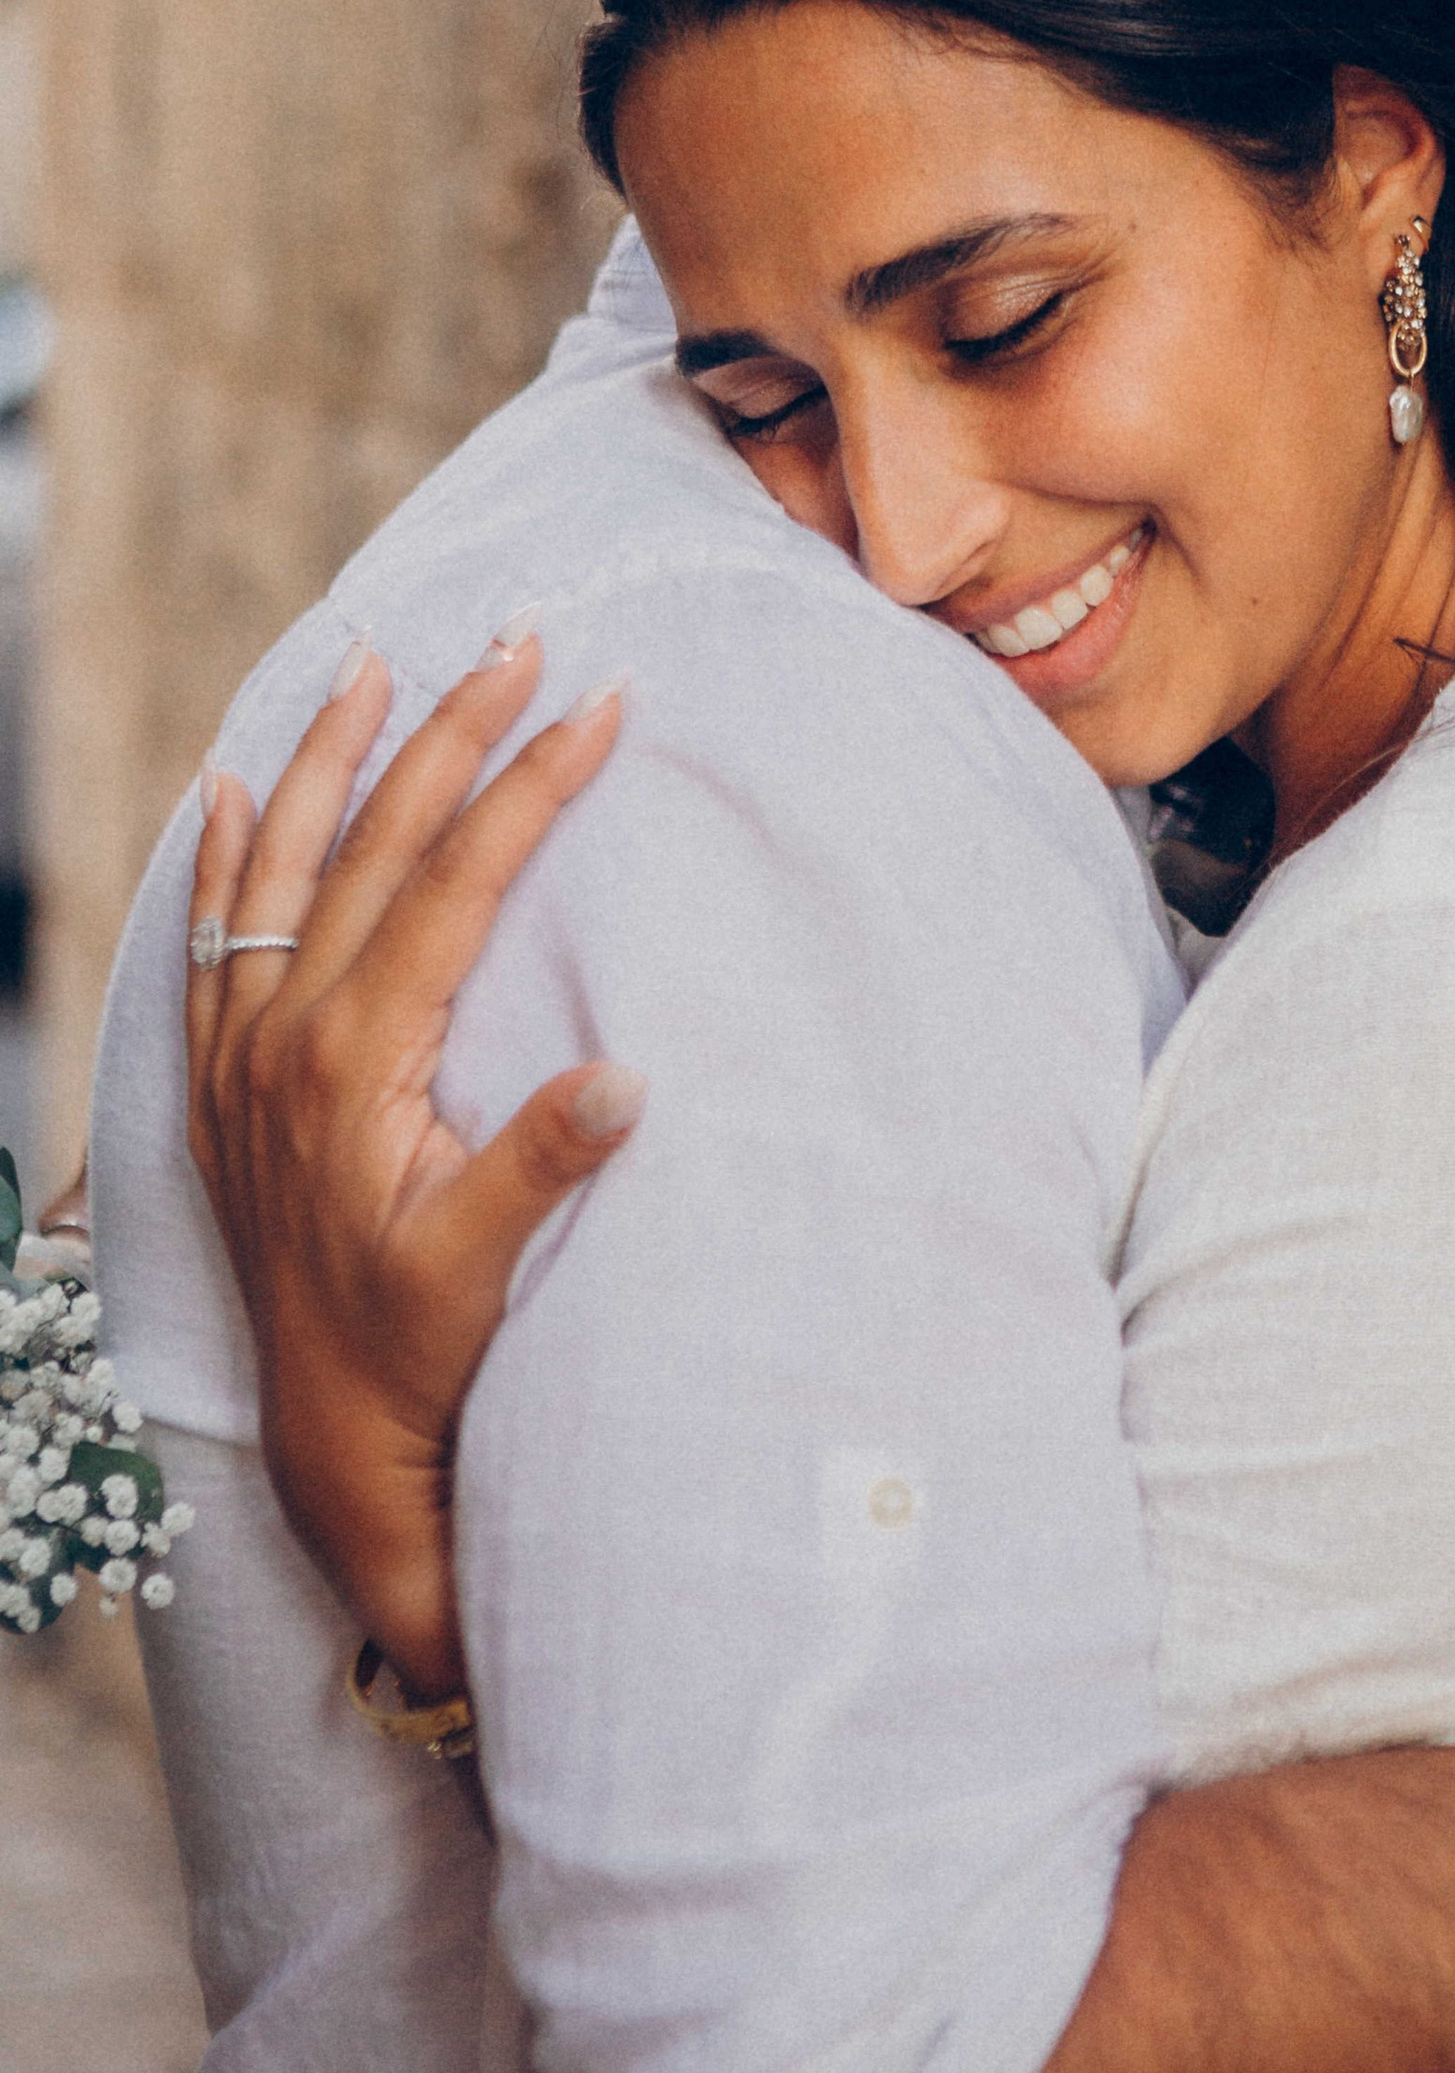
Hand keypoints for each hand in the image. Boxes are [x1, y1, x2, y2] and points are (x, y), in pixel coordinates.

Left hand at [185, 627, 641, 1698]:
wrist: (327, 1434)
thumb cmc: (418, 1350)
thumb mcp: (485, 1268)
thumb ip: (542, 1165)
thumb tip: (623, 1076)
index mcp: (357, 1059)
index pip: (456, 879)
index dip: (531, 783)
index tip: (601, 703)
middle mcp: (287, 1034)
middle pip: (376, 842)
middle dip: (452, 729)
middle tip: (519, 638)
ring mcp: (246, 1050)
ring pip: (284, 863)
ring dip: (332, 756)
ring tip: (370, 661)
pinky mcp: (227, 1080)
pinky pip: (215, 933)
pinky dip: (225, 851)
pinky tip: (232, 787)